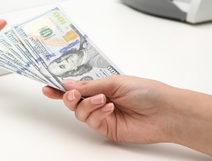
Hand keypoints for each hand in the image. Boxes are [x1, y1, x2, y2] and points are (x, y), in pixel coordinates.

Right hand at [42, 75, 174, 143]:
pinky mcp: (107, 128)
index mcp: (101, 86)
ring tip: (102, 100)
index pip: (76, 87)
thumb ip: (89, 86)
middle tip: (72, 94)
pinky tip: (108, 108)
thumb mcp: (114, 82)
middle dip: (69, 97)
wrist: (165, 112)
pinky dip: (97, 114)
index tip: (47, 87)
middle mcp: (99, 100)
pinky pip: (91, 122)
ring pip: (79, 113)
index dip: (60, 88)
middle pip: (73, 101)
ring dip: (87, 105)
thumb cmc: (146, 91)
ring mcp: (102, 115)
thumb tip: (68, 85)